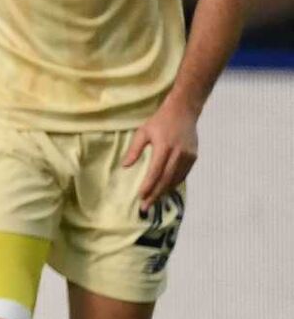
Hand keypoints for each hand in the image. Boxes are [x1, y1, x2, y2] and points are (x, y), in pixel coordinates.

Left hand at [124, 97, 198, 211]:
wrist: (184, 111)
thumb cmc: (160, 122)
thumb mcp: (143, 132)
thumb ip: (134, 149)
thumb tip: (125, 166)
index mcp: (164, 147)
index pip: (156, 171)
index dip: (149, 186)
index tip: (141, 197)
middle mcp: (178, 153)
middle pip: (166, 179)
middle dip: (155, 194)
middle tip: (146, 207)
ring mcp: (188, 156)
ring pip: (176, 179)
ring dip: (164, 191)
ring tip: (153, 201)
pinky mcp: (194, 157)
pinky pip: (183, 174)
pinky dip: (174, 184)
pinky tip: (165, 190)